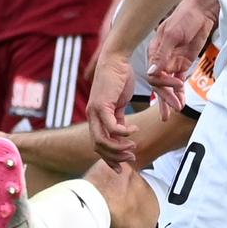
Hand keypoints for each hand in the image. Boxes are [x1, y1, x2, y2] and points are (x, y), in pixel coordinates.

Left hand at [86, 49, 138, 165]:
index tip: (122, 167)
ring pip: (102, 139)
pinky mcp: (101, 105)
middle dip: (115, 156)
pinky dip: (123, 132)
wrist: (116, 61)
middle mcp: (92, 117)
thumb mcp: (119, 104)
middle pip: (98, 146)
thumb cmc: (119, 80)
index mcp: (96, 118)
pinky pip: (111, 126)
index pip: (99, 145)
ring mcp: (94, 111)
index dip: (109, 158)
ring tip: (133, 146)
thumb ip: (119, 118)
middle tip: (132, 157)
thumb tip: (123, 133)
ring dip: (119, 147)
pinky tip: (134, 130)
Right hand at [146, 0, 216, 107]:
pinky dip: (180, 91)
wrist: (201, 11)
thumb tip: (151, 72)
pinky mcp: (183, 63)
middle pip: (160, 83)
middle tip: (173, 109)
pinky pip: (179, 81)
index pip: (154, 74)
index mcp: (154, 52)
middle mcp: (161, 59)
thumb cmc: (184, 18)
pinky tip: (181, 101)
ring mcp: (172, 62)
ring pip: (169, 85)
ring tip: (177, 109)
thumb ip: (162, 54)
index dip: (162, 83)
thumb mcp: (172, 35)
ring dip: (172, 97)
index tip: (175, 87)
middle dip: (166, 97)